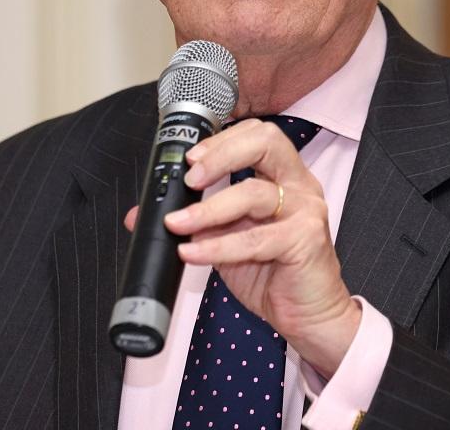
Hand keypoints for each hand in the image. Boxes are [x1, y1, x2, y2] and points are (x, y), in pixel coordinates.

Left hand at [122, 118, 360, 376]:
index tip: (190, 158)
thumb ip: (196, 221)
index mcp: (285, 176)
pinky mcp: (306, 240)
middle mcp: (300, 185)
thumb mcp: (227, 240)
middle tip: (190, 178)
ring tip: (177, 223)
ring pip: (253, 193)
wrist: (309, 315)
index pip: (258, 134)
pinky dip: (217, 246)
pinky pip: (254, 239)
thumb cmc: (274, 274)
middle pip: (266, 142)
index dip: (222, 140)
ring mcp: (306, 210)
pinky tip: (192, 253)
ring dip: (207, 209)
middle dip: (221, 154)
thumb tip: (140, 215)